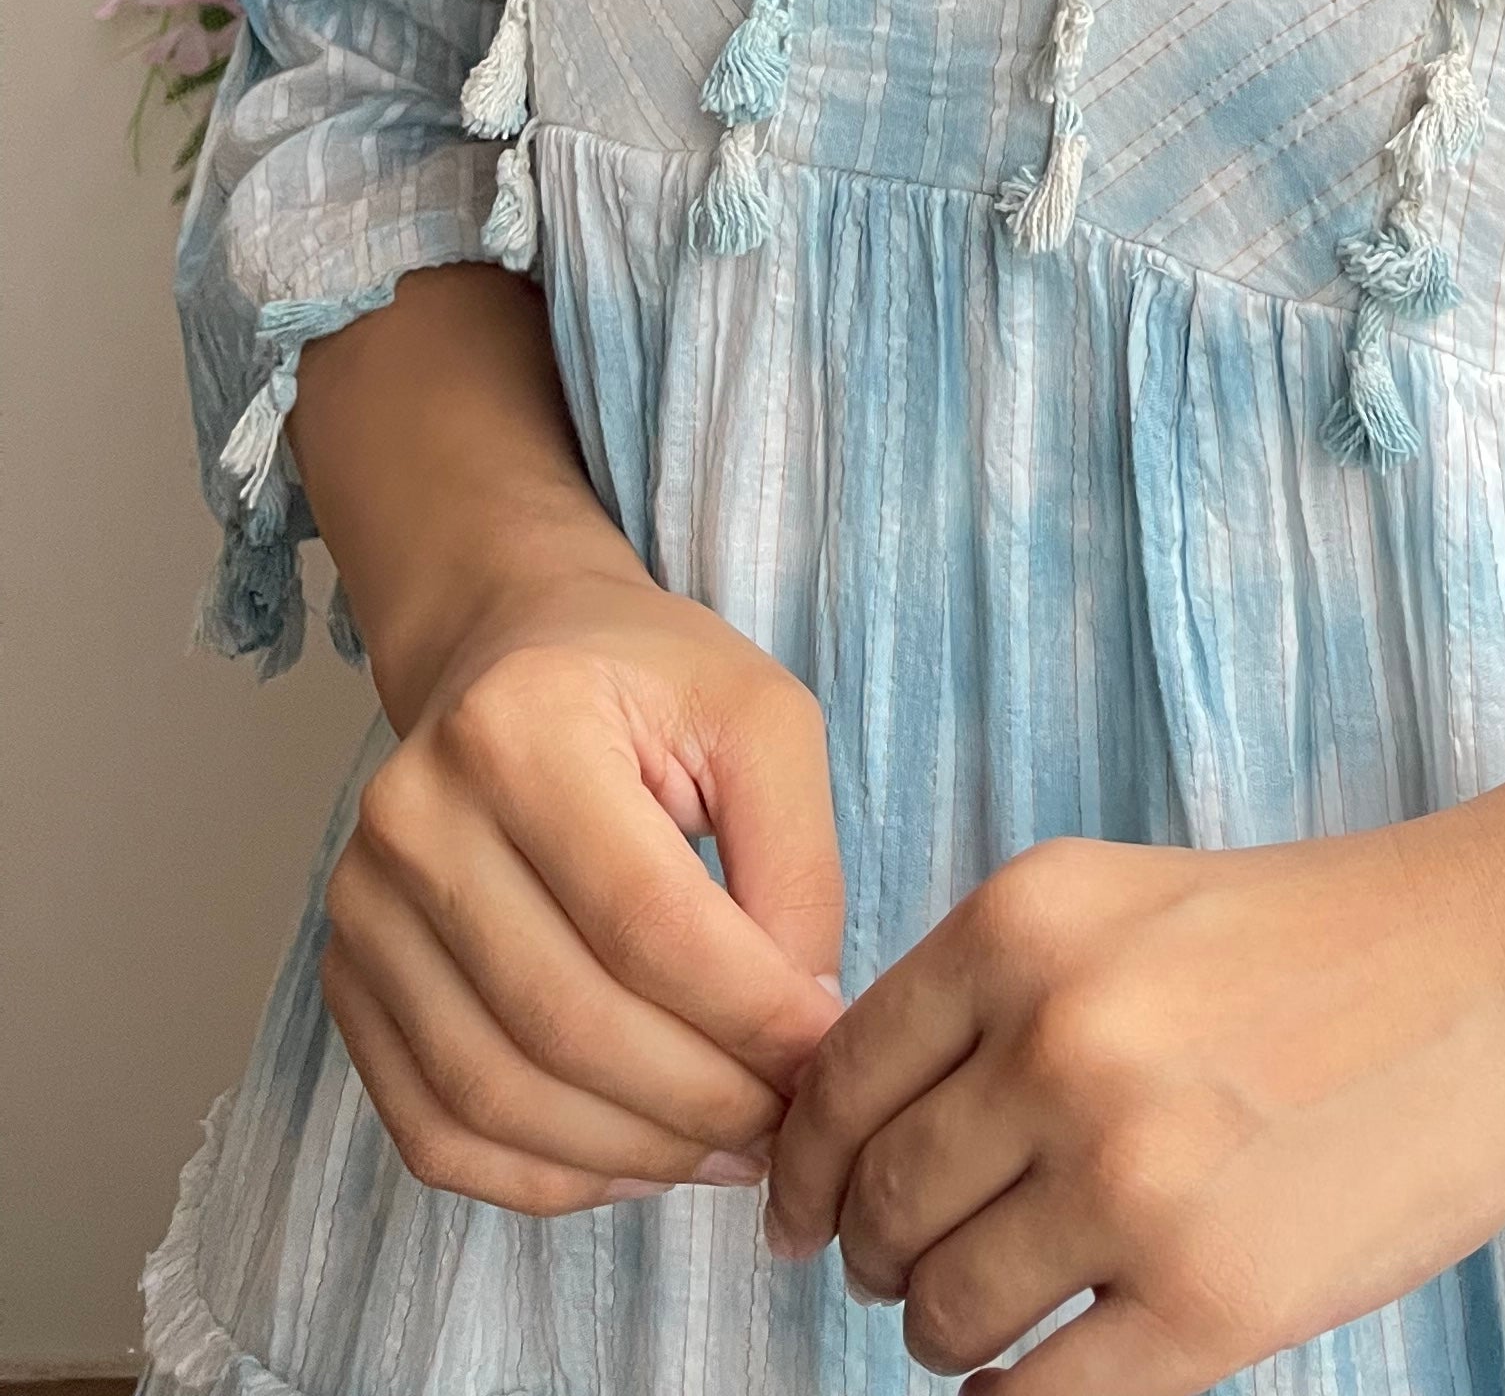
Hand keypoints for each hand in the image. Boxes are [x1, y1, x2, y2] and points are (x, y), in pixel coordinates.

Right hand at [322, 553, 846, 1215]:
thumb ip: (797, 862)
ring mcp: (360, 909)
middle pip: (566, 1021)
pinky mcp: (346, 982)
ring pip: (496, 1096)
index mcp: (521, 726)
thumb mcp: (760, 720)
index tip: (830, 1051)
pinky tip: (637, 1158)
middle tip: (790, 1120)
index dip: (749, 1013)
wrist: (510, 658)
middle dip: (698, 1098)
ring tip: (728, 1148)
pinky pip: (436, 1131)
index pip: (645, 920)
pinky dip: (544, 1175)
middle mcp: (415, 817)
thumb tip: (798, 1027)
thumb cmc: (649, 685)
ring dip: (630, 1151)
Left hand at [764, 809, 1504, 1389]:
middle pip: (875, 1205)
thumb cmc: (1327, 933)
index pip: (835, 1083)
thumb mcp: (1129, 901)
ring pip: (940, 1311)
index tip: (804, 1212)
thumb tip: (849, 1130)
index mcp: (1026, 922)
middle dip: (875, 1252)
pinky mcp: (1210, 1300)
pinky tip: (1031, 1376)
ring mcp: (1132, 1176)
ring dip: (944, 1329)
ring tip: (994, 1312)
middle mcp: (1059, 1041)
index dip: (805, 1166)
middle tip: (909, 1265)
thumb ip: (993, 994)